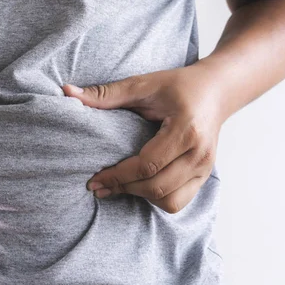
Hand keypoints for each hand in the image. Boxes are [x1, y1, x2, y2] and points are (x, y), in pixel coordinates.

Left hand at [62, 64, 225, 213]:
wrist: (217, 90)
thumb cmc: (179, 86)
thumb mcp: (144, 84)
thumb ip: (107, 93)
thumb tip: (68, 92)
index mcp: (186, 130)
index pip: (148, 164)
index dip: (118, 175)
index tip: (94, 178)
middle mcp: (200, 153)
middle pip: (157, 187)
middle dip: (124, 189)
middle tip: (98, 185)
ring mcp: (206, 168)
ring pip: (170, 201)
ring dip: (140, 197)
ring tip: (119, 186)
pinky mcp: (206, 176)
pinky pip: (179, 201)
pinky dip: (157, 198)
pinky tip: (139, 186)